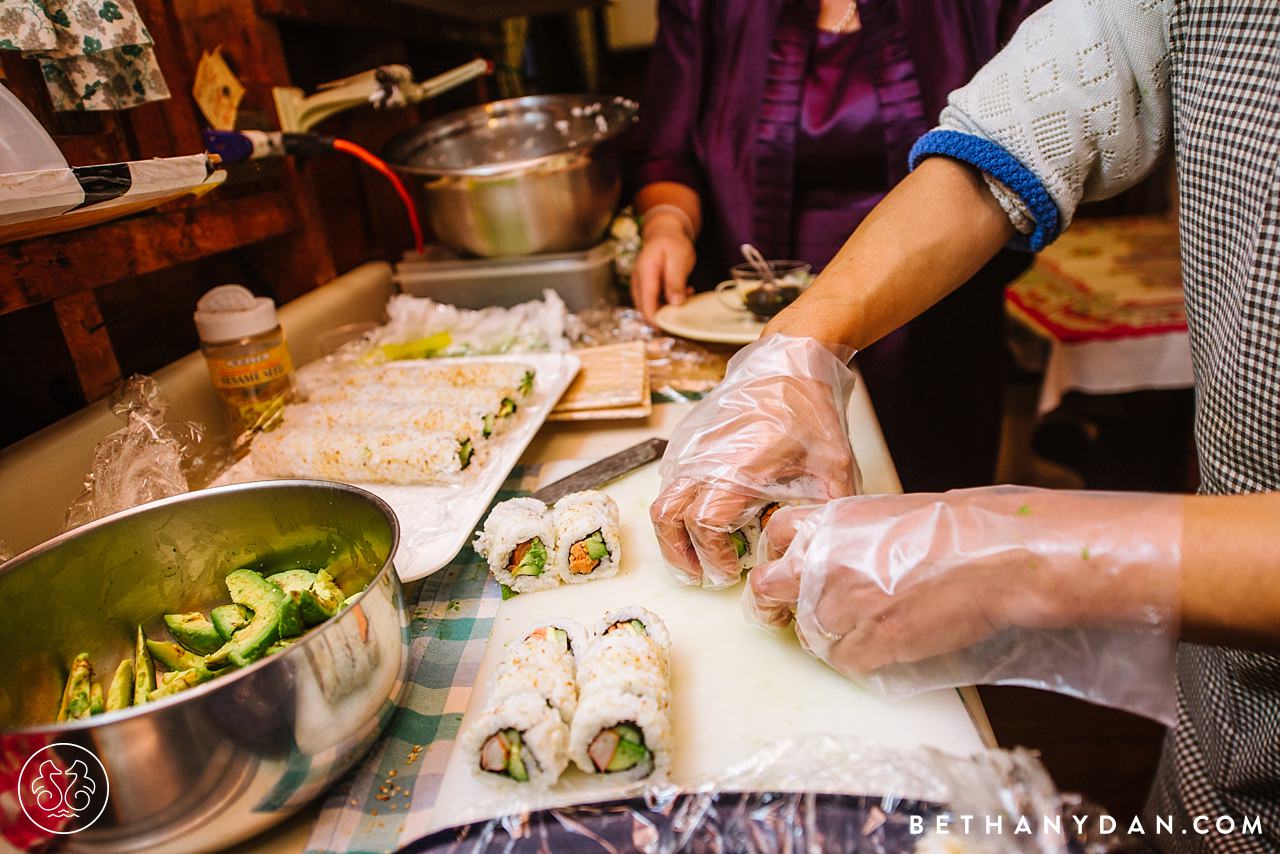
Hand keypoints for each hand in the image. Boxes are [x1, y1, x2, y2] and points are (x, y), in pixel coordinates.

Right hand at [631, 214, 695, 320]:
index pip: (646, 304)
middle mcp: (639, 282)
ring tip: (686, 298)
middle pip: (646, 309)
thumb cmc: (673, 243)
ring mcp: (641, 285)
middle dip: (663, 317)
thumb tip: (675, 303)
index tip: (670, 328)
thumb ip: (675, 281)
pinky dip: (668, 303)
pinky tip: (682, 295)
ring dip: (667, 308)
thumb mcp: (678, 259)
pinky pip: (655, 301)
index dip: (656, 320)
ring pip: (650, 306)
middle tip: (684, 316)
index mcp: (645, 274)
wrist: (665, 233)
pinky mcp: (647, 287)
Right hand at [650, 335, 860, 587]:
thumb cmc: (809, 409)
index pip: (705, 525)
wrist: (788, 361)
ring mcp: (690, 447)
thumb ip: (828, 510)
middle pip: (667, 518)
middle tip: (700, 575)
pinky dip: (676, 506)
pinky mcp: (687, 439)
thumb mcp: (834, 464)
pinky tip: (701, 516)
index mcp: (737, 468)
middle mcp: (704, 459)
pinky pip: (669, 479)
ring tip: (694, 554)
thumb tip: (822, 548)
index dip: (714, 556)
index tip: (732, 571)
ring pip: (662, 500)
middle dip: (680, 554)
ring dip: (672, 534)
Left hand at [743, 486, 1183, 721]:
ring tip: (863, 628)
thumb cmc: (954, 530)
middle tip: (805, 612)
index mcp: (830, 521)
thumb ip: (846, 537)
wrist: (994, 556)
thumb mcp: (885, 514)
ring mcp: (845, 604)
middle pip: (772, 591)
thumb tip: (830, 558)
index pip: (774, 536)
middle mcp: (825, 561)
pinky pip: (844, 661)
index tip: (783, 573)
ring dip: (829, 636)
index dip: (776, 557)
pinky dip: (858, 659)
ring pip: (810, 634)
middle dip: (785, 604)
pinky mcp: (873, 641)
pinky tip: (882, 645)